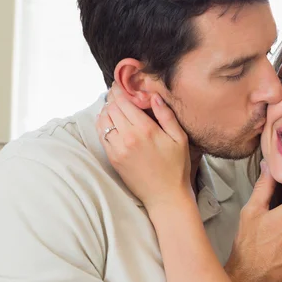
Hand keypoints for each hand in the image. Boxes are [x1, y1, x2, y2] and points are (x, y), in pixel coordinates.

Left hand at [96, 85, 192, 209]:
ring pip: (103, 120)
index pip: (124, 102)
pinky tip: (110, 121)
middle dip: (113, 98)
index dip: (120, 91)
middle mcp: (128, 137)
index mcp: (145, 129)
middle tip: (117, 93)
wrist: (165, 195)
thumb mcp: (179, 138)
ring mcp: (118, 148)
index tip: (121, 85)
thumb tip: (154, 96)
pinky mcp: (113, 158)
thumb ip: (167, 116)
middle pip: (111, 108)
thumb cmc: (176, 167)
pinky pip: (101, 135)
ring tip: (113, 106)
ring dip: (106, 111)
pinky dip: (103, 124)